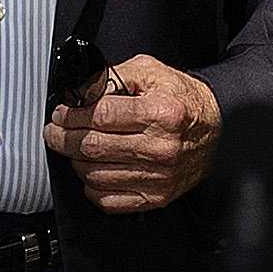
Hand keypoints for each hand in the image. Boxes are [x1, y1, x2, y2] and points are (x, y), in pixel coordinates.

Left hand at [45, 52, 221, 214]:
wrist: (218, 128)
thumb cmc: (182, 99)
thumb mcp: (152, 72)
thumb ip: (113, 76)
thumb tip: (80, 92)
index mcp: (160, 113)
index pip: (100, 117)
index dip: (72, 115)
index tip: (61, 113)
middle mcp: (160, 148)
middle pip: (92, 147)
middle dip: (62, 138)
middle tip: (54, 131)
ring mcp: (158, 177)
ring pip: (94, 175)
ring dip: (76, 161)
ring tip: (74, 148)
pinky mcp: (156, 196)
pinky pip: (108, 200)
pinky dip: (92, 187)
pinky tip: (93, 171)